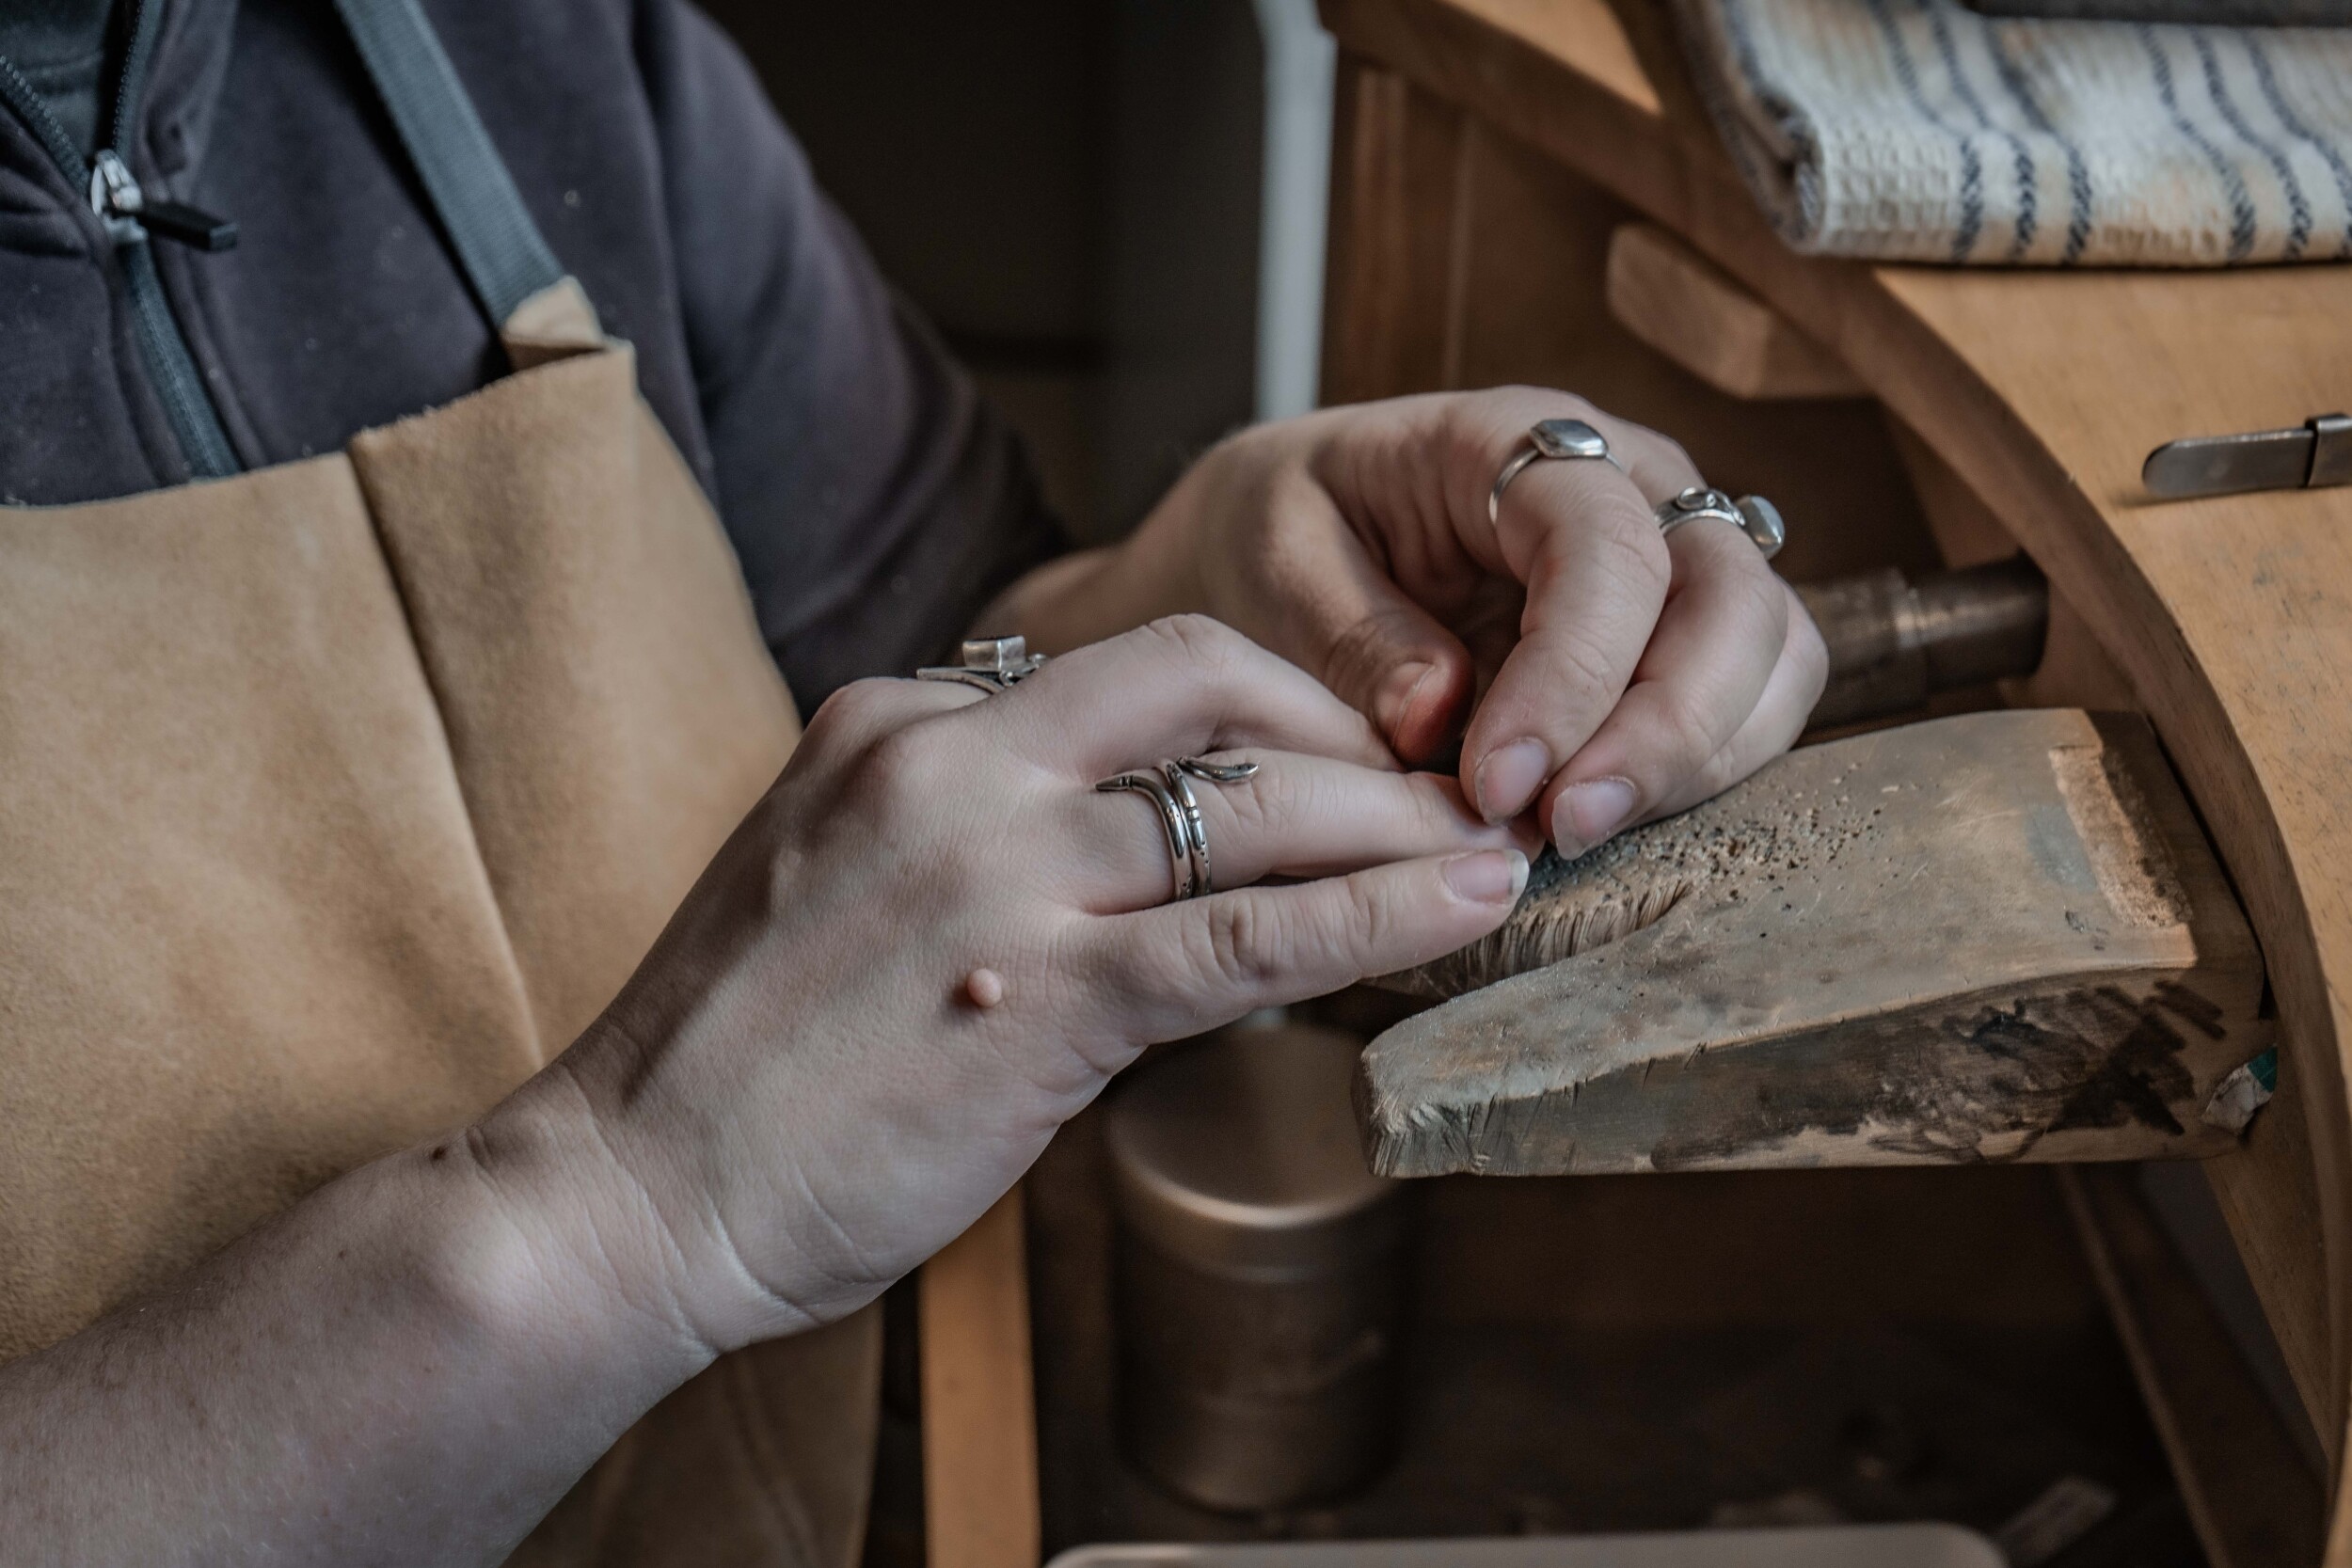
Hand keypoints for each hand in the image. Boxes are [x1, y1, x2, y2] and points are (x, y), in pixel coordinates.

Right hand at [503, 617, 1529, 1351]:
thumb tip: (1127, 851)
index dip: (1252, 708)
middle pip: (1206, 680)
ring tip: (1489, 847)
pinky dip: (1376, 915)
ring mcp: (992, 868)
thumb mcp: (845, 882)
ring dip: (1392, 819)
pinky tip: (1462, 908)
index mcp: (895, 720)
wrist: (625, 1187)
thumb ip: (976, 836)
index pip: (1118, 671)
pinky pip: (1246, 936)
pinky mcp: (1036, 993)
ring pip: (1249, 801)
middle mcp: (947, 760)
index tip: (1324, 756)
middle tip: (1431, 784)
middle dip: (1344, 726)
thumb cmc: (737, 1062)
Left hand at [995, 390, 1825, 856]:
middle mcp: (1626, 484)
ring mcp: (1673, 557)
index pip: (1605, 544)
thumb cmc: (1280, 537)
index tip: (1497, 781)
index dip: (1572, 674)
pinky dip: (1700, 776)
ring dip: (1695, 762)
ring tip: (1571, 837)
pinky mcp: (1683, 640)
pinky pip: (1750, 704)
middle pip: (1729, 595)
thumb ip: (1352, 633)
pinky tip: (1598, 824)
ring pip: (1770, 653)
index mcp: (1514, 441)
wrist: (1284, 545)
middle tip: (1561, 829)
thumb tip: (1440, 717)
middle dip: (1666, 729)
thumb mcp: (1272, 561)